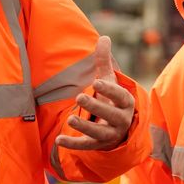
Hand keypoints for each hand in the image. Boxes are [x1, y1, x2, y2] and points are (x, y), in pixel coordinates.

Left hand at [55, 36, 134, 150]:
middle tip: (80, 97)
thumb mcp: (109, 80)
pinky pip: (86, 146)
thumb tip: (104, 37)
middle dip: (96, 107)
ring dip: (85, 127)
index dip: (109, 89)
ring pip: (99, 133)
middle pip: (111, 115)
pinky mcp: (97, 145)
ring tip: (70, 119)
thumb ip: (104, 61)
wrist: (121, 129)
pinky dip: (73, 144)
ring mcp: (109, 134)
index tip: (97, 82)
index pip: (119, 96)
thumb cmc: (111, 99)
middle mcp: (120, 120)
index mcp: (125, 102)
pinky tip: (59, 139)